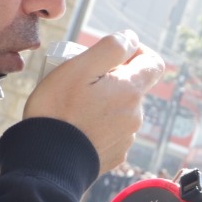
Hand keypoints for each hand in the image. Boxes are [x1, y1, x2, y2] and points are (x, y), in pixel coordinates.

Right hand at [25, 31, 163, 174]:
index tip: (112, 54)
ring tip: (74, 106)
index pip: (153, 63)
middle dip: (111, 77)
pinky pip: (112, 131)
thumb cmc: (58, 111)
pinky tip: (78, 127)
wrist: (48, 163)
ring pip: (121, 109)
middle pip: (133, 86)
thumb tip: (130, 39)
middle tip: (80, 80)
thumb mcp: (79, 67)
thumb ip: (110, 48)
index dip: (136, 52)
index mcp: (131, 91)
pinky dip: (99, 124)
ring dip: (104, 101)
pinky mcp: (115, 154)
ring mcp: (126, 137)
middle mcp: (136, 115)